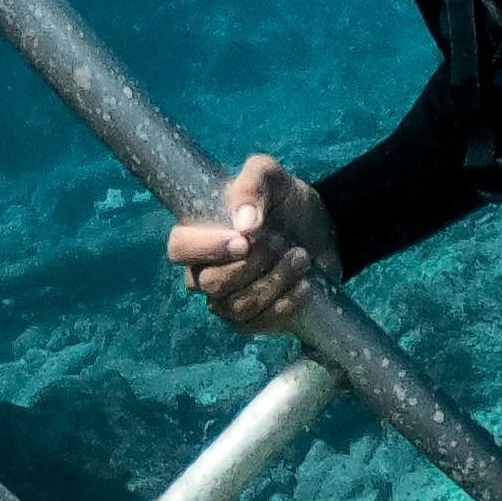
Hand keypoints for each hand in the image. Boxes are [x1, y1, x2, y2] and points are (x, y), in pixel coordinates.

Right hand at [165, 155, 340, 335]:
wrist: (321, 227)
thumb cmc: (284, 199)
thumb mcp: (270, 176)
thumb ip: (252, 185)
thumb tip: (244, 223)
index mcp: (199, 236)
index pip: (180, 249)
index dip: (207, 249)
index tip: (244, 241)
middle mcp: (205, 271)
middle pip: (209, 283)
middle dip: (250, 266)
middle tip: (282, 242)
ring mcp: (228, 299)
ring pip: (235, 307)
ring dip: (273, 283)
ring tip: (301, 257)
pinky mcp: (255, 318)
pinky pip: (257, 324)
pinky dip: (284, 306)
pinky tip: (305, 285)